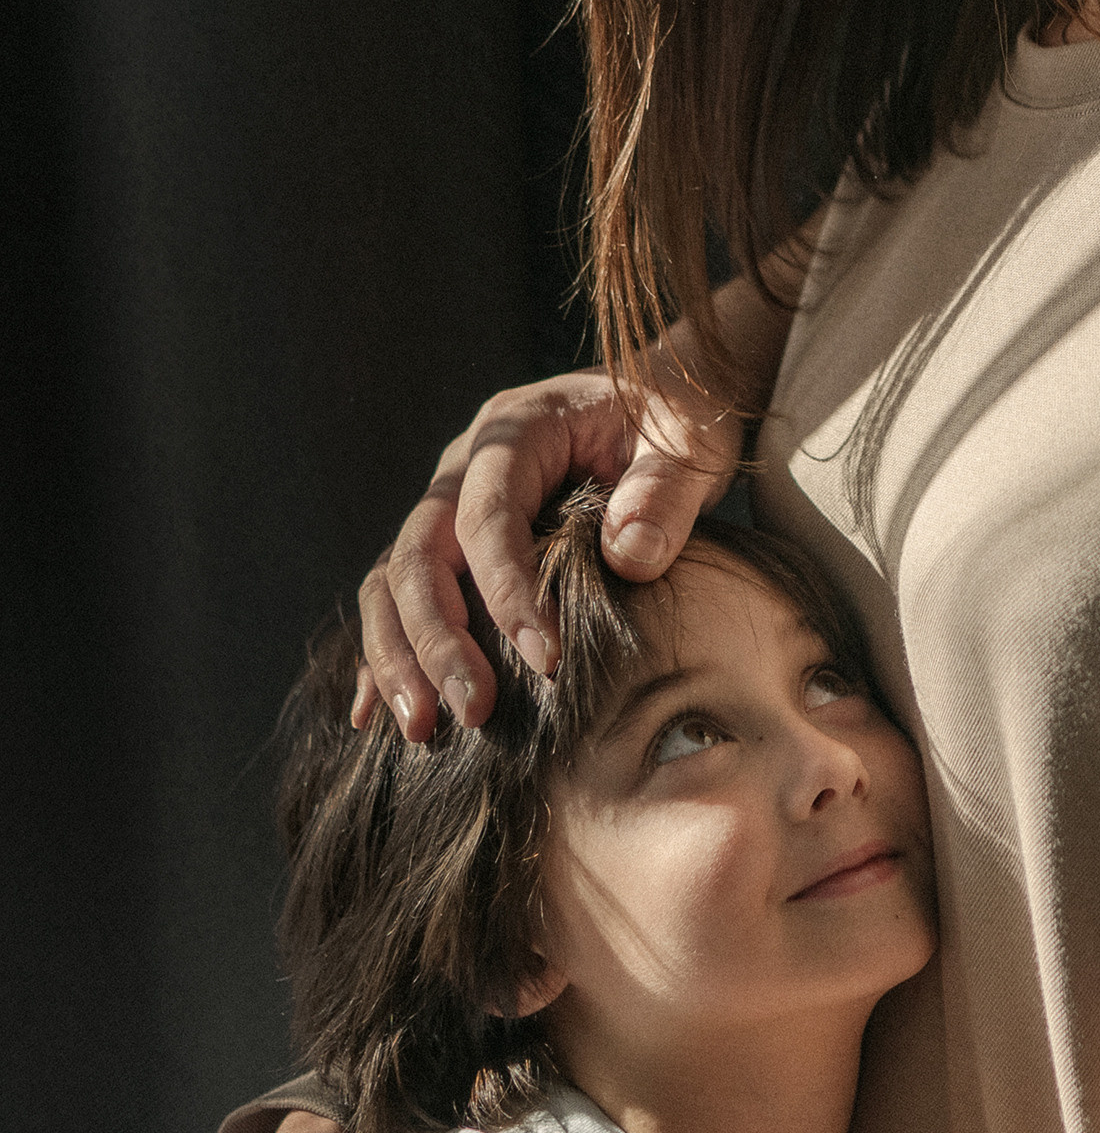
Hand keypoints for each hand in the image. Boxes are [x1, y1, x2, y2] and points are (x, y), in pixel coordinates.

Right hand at [355, 357, 741, 743]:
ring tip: (424, 728)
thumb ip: (665, 490)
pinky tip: (379, 717)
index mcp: (517, 429)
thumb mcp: (688, 439)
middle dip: (436, 637)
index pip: (487, 515)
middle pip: (419, 552)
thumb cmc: (675, 420)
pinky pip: (399, 599)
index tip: (545, 659)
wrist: (660, 404)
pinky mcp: (452, 546)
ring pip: (392, 580)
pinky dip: (387, 654)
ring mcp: (450, 506)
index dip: (506, 589)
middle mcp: (465, 466)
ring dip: (400, 654)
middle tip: (472, 711)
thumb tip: (627, 556)